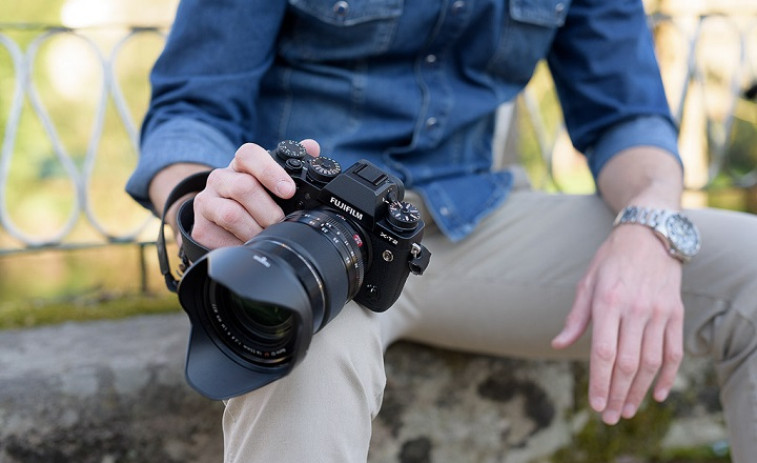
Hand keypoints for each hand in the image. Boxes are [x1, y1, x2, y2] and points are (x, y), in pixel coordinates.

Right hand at [191, 140, 319, 248]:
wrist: (217, 221)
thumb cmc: (252, 200)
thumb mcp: (271, 182)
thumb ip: (292, 164)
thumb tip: (312, 147)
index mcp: (240, 165)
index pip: (249, 155)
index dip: (270, 171)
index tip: (289, 191)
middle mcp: (220, 179)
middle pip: (243, 187)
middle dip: (269, 211)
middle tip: (280, 223)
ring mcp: (206, 202)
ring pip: (231, 214)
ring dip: (256, 230)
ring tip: (267, 237)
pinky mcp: (200, 228)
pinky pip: (222, 239)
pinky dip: (241, 246)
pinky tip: (249, 246)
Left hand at [551, 224, 683, 424]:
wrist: (649, 235)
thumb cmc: (610, 261)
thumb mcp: (586, 283)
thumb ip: (576, 318)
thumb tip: (558, 345)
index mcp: (608, 302)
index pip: (604, 352)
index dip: (600, 382)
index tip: (596, 405)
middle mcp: (635, 309)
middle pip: (628, 363)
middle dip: (618, 394)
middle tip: (610, 418)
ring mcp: (659, 312)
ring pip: (651, 361)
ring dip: (640, 391)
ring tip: (628, 410)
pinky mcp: (675, 313)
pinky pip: (675, 351)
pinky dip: (668, 376)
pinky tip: (658, 394)